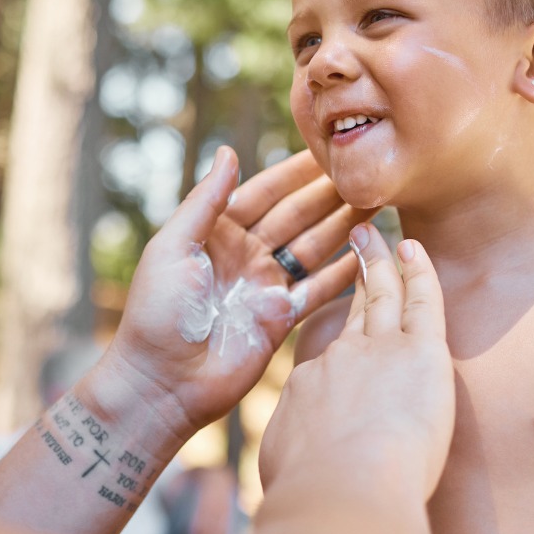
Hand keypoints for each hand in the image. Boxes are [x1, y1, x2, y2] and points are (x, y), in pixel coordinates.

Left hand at [101, 146, 372, 442]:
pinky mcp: (281, 318)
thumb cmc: (156, 313)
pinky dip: (345, 272)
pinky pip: (320, 289)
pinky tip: (370, 252)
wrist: (162, 383)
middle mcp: (245, 254)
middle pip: (296, 216)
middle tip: (367, 172)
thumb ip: (204, 202)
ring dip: (343, 226)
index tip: (329, 150)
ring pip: (314, 247)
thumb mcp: (172, 248)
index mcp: (217, 232)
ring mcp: (265, 286)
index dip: (294, 172)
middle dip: (329, 194)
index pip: (264, 192)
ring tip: (378, 202)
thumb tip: (228, 151)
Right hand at [258, 225, 454, 501]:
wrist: (340, 491)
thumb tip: (289, 466)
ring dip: (379, 259)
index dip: (330, 337)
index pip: (323, 355)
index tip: (334, 327)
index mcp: (308, 386)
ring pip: (382, 293)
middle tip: (351, 241)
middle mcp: (340, 358)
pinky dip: (419, 272)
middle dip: (351, 273)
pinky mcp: (419, 354)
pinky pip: (421, 301)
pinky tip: (415, 249)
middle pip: (350, 309)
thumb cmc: (312, 493)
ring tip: (374, 232)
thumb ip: (292, 455)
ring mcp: (379, 350)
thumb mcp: (284, 468)